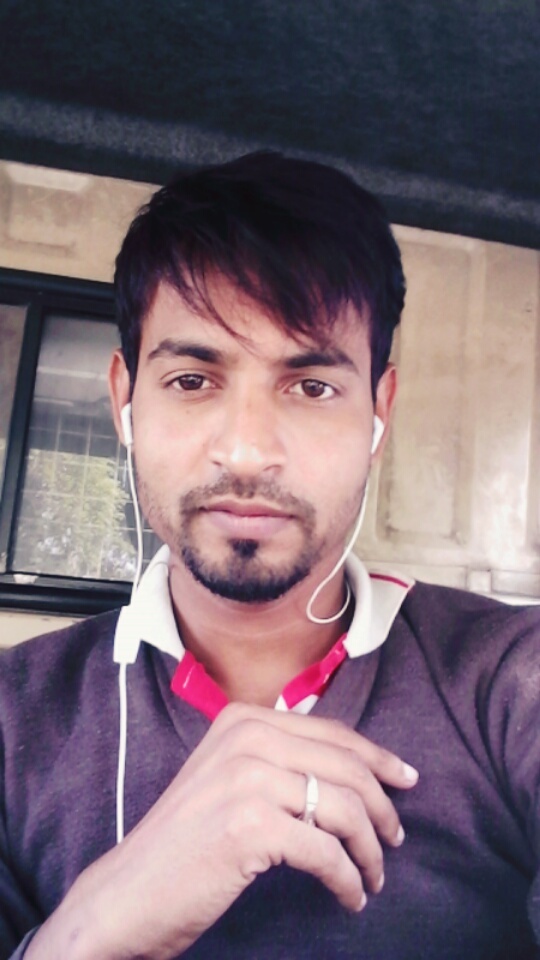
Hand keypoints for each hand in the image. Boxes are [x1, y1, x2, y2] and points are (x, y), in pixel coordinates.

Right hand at [29, 703, 417, 959]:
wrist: (130, 891)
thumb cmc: (186, 841)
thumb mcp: (229, 778)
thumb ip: (278, 760)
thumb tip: (355, 771)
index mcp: (244, 719)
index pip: (334, 734)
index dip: (379, 759)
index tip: (406, 780)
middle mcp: (246, 738)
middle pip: (346, 768)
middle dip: (382, 807)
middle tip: (395, 839)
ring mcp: (246, 777)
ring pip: (343, 809)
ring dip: (369, 850)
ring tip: (373, 876)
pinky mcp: (249, 824)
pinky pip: (326, 851)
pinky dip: (348, 879)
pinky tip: (350, 896)